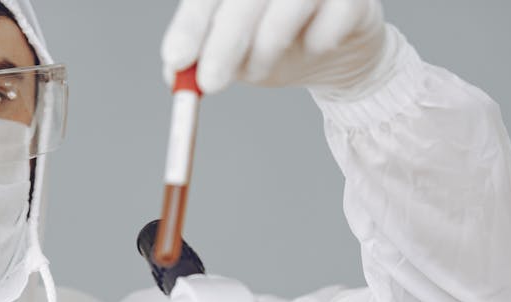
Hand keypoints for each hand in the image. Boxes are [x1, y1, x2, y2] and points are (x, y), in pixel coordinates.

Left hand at [162, 0, 389, 96]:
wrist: (336, 54)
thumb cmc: (278, 46)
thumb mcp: (233, 58)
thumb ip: (202, 60)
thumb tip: (174, 74)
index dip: (190, 26)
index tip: (176, 61)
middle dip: (223, 43)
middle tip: (210, 84)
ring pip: (290, 2)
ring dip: (267, 45)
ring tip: (259, 71)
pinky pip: (335, 16)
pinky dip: (319, 39)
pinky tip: (315, 46)